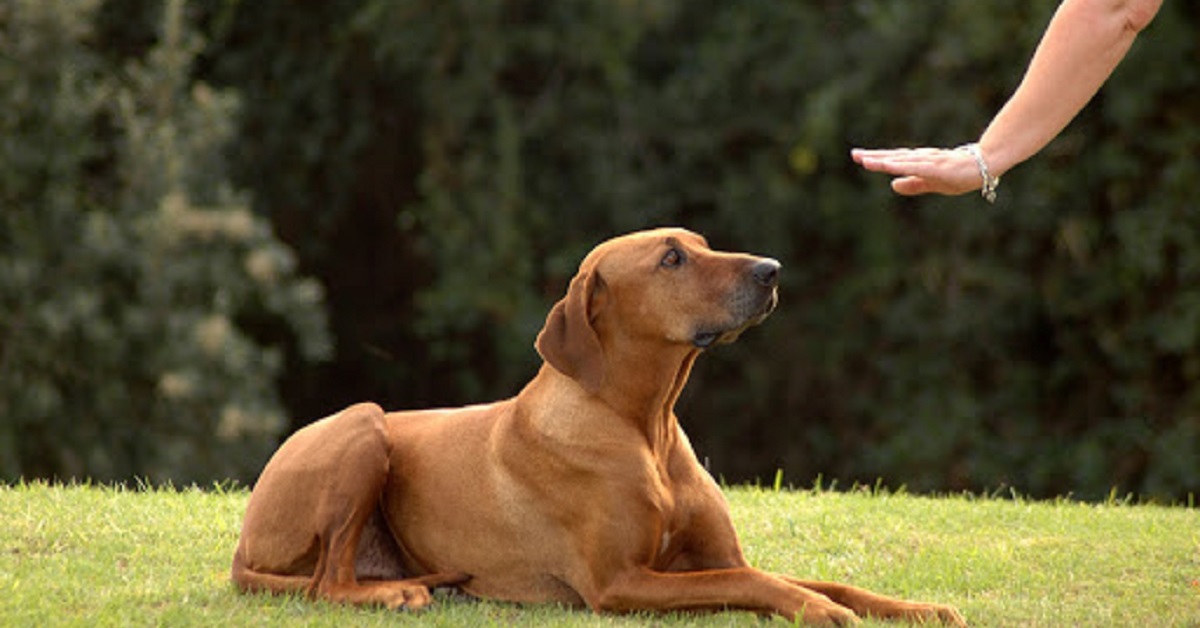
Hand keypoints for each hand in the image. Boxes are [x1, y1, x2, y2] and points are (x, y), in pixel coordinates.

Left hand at [851, 147, 982, 196]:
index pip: (894, 160)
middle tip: (854, 154)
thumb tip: (892, 185)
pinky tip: (888, 167)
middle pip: (894, 157)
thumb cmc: (961, 173)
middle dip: (874, 156)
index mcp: (920, 163)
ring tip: (866, 161)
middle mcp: (922, 159)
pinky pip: (916, 167)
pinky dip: (902, 166)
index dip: (876, 158)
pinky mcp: (938, 168)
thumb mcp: (933, 183)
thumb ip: (913, 184)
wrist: (988, 164)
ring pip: (903, 161)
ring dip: (884, 160)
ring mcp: (930, 162)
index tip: (858, 156)